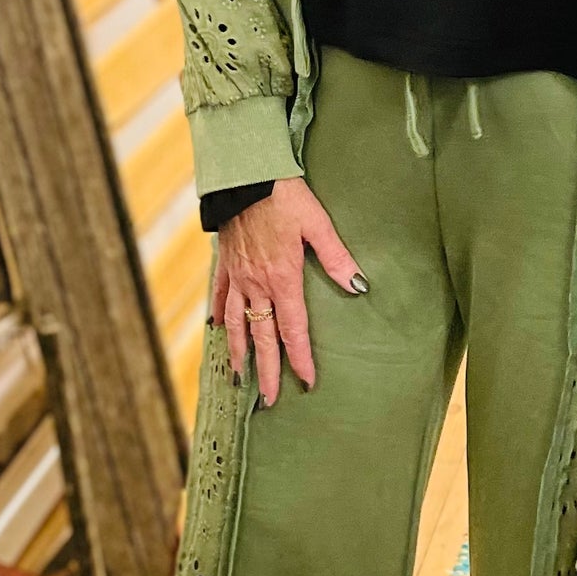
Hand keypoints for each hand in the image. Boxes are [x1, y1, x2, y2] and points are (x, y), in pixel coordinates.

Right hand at [210, 180, 364, 406]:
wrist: (245, 175)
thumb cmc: (285, 196)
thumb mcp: (317, 224)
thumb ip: (337, 258)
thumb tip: (359, 286)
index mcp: (282, 278)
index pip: (292, 329)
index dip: (299, 358)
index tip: (306, 382)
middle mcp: (256, 284)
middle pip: (261, 336)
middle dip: (267, 370)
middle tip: (269, 400)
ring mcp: (237, 276)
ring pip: (235, 323)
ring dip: (238, 352)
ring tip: (238, 377)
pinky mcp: (225, 263)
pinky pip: (219, 296)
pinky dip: (218, 316)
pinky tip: (216, 330)